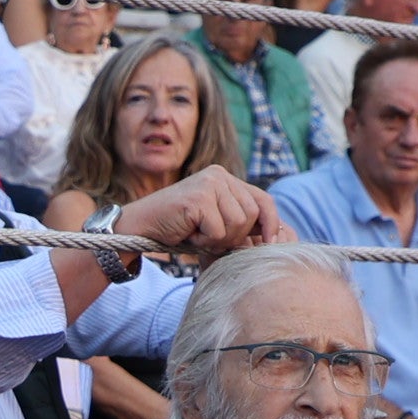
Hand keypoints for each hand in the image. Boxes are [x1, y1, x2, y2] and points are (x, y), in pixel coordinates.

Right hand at [109, 166, 285, 255]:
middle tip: (211, 238)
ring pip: (238, 223)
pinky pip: (219, 231)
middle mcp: (219, 175)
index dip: (271, 223)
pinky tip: (189, 234)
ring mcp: (208, 184)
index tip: (272, 243)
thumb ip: (239, 220)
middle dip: (237, 236)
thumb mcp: (214, 221)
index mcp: (225, 177)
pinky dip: (204, 241)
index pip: (263, 200)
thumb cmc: (178, 229)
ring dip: (219, 239)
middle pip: (253, 214)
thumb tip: (276, 235)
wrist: (140, 227)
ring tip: (198, 234)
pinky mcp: (198, 198)